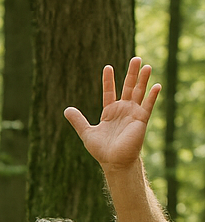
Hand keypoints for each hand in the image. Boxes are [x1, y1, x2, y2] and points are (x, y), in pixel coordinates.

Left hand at [64, 57, 160, 173]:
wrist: (113, 162)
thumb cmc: (101, 150)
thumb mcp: (86, 133)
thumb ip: (78, 120)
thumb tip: (66, 109)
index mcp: (110, 112)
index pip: (109, 91)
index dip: (108, 80)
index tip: (108, 66)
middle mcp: (123, 110)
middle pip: (128, 87)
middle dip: (131, 74)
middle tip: (135, 59)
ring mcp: (133, 114)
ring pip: (139, 93)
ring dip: (143, 80)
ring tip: (146, 66)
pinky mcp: (141, 120)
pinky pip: (148, 106)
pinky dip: (152, 96)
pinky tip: (156, 85)